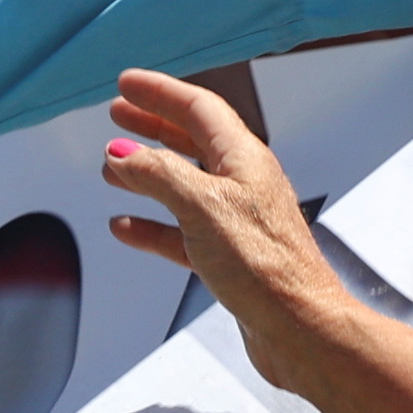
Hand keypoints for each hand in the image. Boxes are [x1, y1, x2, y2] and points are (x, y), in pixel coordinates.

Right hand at [102, 70, 357, 396]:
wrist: (300, 329)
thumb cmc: (267, 267)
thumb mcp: (202, 206)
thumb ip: (158, 175)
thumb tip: (122, 154)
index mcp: (244, 159)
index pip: (199, 108)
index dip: (160, 92)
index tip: (126, 84)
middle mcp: (243, 184)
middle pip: (191, 141)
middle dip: (152, 124)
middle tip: (118, 114)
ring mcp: (237, 222)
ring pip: (183, 186)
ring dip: (146, 174)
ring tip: (112, 169)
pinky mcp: (230, 259)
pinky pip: (182, 232)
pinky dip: (152, 226)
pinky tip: (128, 226)